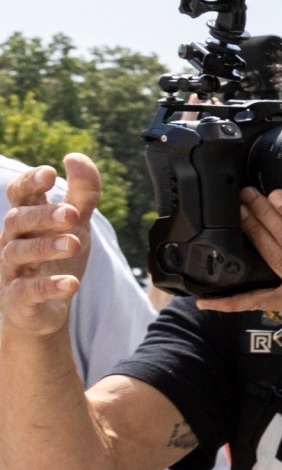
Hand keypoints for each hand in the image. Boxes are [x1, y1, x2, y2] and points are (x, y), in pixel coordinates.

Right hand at [1, 156, 98, 336]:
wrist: (43, 312)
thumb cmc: (55, 261)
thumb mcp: (74, 225)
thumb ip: (81, 194)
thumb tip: (75, 157)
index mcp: (26, 220)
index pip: (19, 194)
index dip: (30, 182)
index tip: (49, 173)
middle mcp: (12, 241)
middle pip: (18, 220)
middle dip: (43, 214)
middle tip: (71, 213)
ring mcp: (11, 270)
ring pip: (19, 252)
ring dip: (46, 246)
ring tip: (74, 244)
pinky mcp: (17, 299)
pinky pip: (28, 290)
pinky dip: (48, 285)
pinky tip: (70, 284)